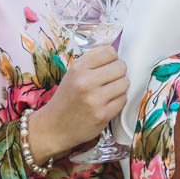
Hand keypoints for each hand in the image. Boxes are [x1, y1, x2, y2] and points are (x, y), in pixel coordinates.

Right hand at [29, 45, 128, 160]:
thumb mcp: (72, 74)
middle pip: (121, 67)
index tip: (108, 65)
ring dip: (120, 87)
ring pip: (125, 83)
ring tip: (109, 91)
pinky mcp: (103, 115)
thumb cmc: (66, 98)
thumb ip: (92, 62)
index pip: (110, 52)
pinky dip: (118, 100)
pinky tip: (108, 103)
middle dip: (119, 72)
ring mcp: (95, 99)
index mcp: (78, 69)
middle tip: (111, 79)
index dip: (112, 58)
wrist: (54, 127)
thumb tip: (115, 53)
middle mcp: (86, 82)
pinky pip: (123, 100)